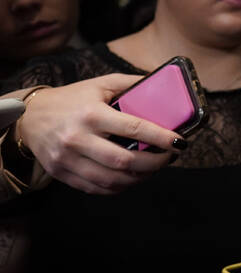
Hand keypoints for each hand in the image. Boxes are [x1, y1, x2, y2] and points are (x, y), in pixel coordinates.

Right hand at [15, 75, 182, 193]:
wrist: (30, 117)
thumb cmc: (72, 99)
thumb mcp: (100, 84)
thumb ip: (130, 84)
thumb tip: (163, 85)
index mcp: (91, 113)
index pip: (133, 128)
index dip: (160, 138)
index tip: (179, 142)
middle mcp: (78, 138)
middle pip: (124, 160)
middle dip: (154, 163)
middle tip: (169, 157)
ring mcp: (68, 159)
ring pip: (111, 180)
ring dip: (139, 178)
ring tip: (154, 168)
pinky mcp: (62, 173)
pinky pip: (96, 188)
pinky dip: (119, 187)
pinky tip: (132, 177)